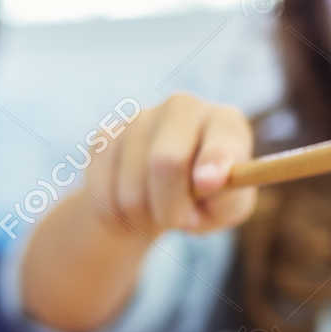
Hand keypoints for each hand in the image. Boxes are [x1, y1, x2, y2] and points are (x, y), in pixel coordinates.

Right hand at [82, 93, 257, 238]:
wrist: (160, 195)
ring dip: (142, 217)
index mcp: (224, 121)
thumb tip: (207, 183)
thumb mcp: (228, 209)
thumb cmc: (205, 201)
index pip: (219, 137)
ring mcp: (139, 118)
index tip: (206, 184)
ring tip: (153, 215)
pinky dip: (117, 215)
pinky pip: (103, 192)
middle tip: (176, 223)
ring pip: (131, 188)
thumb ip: (228, 201)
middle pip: (165, 161)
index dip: (213, 160)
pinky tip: (129, 208)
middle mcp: (182, 108)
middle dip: (169, 208)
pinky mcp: (104, 137)